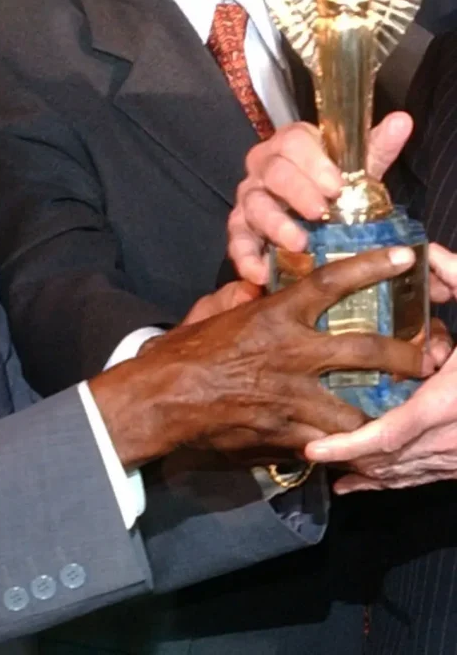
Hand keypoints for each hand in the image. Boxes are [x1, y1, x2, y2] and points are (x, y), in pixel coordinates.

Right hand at [89, 248, 429, 469]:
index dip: (372, 267)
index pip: (332, 283)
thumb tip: (252, 285)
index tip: (405, 258)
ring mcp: (293, 398)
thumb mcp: (207, 314)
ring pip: (356, 408)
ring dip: (376, 412)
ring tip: (394, 415)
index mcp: (274, 317)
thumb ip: (235, 298)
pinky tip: (347, 447)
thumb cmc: (179, 354)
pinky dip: (336, 445)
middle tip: (425, 359)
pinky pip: (324, 442)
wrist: (159, 401)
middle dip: (405, 356)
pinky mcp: (285, 435)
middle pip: (368, 350)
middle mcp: (293, 354)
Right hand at [227, 113, 413, 285]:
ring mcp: (249, 197)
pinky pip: (237, 240)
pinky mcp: (240, 227)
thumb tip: (401, 122)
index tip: (336, 186)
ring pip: (254, 205)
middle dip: (297, 192)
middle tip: (320, 213)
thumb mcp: (357, 166)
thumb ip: (376, 146)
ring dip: (274, 224)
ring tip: (298, 244)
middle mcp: (263, 167)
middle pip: (273, 172)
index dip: (313, 163)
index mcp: (290, 144)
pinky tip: (260, 273)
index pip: (294, 141)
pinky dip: (245, 257)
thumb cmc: (333, 185)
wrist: (314, 211)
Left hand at [306, 343, 456, 492]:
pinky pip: (418, 478)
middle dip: (343, 459)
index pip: (389, 434)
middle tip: (301, 450)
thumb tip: (434, 258)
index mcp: (448, 404)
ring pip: (399, 473)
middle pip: (385, 459)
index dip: (348, 446)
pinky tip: (352, 484)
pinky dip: (383, 481)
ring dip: (359, 471)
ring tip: (319, 464)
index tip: (313, 450)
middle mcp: (451, 438)